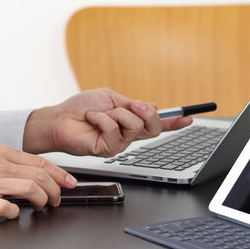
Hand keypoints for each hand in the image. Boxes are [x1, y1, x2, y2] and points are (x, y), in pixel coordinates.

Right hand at [0, 145, 76, 218]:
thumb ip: (9, 164)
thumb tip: (33, 175)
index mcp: (1, 153)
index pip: (39, 162)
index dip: (59, 174)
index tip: (70, 183)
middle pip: (39, 176)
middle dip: (55, 190)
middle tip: (57, 200)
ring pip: (29, 188)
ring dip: (42, 199)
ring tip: (42, 206)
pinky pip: (6, 206)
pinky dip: (16, 212)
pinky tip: (15, 214)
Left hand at [23, 88, 192, 156]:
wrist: (60, 118)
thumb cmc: (81, 107)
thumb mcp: (110, 98)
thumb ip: (130, 104)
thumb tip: (154, 106)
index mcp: (130, 121)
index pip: (157, 125)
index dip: (174, 122)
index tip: (189, 118)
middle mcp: (127, 135)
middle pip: (153, 128)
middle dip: (147, 113)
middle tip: (135, 105)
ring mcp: (118, 144)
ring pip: (133, 127)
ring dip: (116, 113)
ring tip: (100, 113)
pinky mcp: (107, 150)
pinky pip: (114, 130)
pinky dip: (102, 119)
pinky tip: (92, 119)